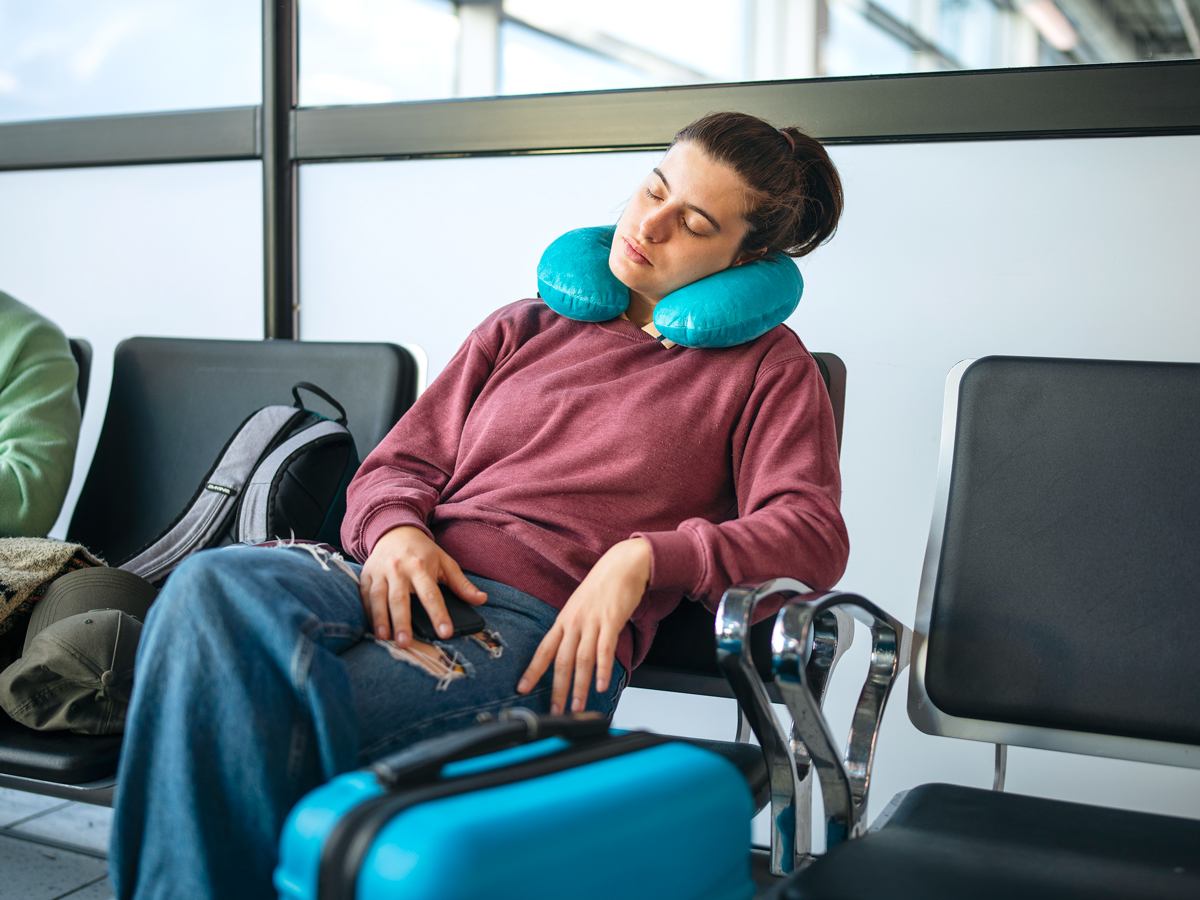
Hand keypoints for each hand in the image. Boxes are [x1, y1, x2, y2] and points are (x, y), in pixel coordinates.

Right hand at [359, 525, 485, 646]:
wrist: (395, 531)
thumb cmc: (423, 552)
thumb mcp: (445, 562)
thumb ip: (462, 584)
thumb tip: (482, 599)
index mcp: (421, 566)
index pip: (431, 594)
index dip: (439, 614)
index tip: (446, 633)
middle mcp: (399, 569)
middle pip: (400, 598)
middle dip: (402, 622)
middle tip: (405, 643)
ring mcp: (380, 572)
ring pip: (378, 598)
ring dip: (380, 619)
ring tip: (384, 639)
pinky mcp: (366, 575)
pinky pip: (365, 595)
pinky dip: (367, 612)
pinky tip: (372, 628)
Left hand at [517, 538, 650, 713]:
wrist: (623, 564)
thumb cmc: (603, 585)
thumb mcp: (579, 606)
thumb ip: (574, 629)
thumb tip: (568, 651)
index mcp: (564, 619)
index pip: (543, 649)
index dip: (532, 671)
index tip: (522, 688)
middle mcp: (574, 622)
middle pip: (561, 660)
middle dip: (557, 689)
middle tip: (555, 710)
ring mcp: (592, 621)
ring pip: (582, 659)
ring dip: (579, 686)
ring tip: (577, 706)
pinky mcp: (611, 620)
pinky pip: (605, 649)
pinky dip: (602, 670)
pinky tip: (600, 685)